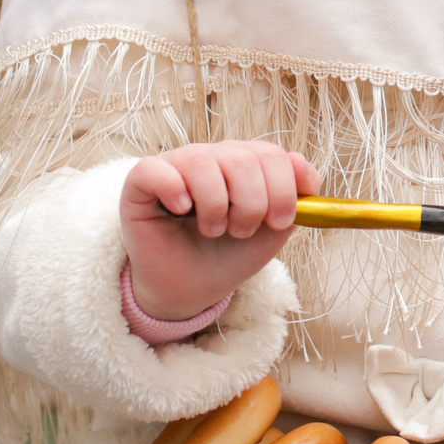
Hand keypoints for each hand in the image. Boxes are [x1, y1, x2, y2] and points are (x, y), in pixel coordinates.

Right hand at [120, 141, 318, 320]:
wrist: (191, 290)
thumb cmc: (229, 256)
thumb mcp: (272, 230)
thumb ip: (293, 198)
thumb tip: (303, 169)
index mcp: (245, 163)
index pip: (272, 153)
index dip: (283, 188)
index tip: (279, 222)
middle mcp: (211, 158)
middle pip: (241, 158)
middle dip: (251, 204)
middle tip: (241, 231)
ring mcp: (175, 166)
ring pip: (202, 161)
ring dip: (215, 205)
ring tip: (213, 230)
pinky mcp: (140, 182)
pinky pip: (155, 169)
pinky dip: (174, 190)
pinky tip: (182, 211)